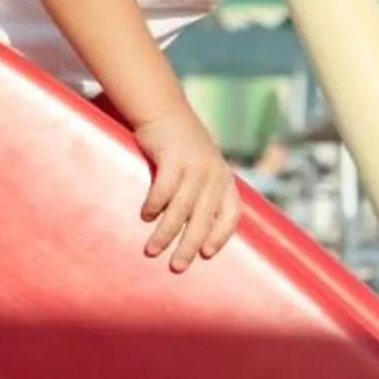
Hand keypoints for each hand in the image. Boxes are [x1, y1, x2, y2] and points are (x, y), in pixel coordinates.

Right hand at [131, 103, 240, 271]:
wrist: (166, 112)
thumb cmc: (183, 150)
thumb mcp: (204, 170)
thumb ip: (204, 196)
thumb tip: (196, 235)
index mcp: (224, 180)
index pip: (232, 214)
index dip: (221, 235)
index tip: (207, 254)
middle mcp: (214, 174)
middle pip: (204, 218)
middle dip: (189, 246)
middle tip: (177, 267)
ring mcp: (195, 165)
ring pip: (181, 209)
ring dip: (165, 233)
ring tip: (152, 250)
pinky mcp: (174, 157)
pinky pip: (164, 189)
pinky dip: (155, 205)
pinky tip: (146, 216)